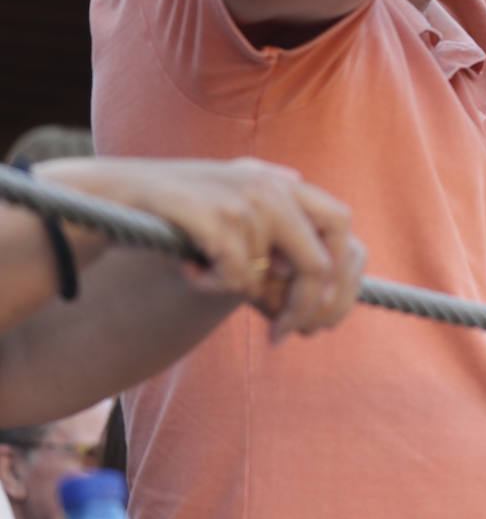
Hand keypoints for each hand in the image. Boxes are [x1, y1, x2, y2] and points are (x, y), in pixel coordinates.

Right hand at [38, 156, 364, 340]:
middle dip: (309, 305)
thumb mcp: (235, 213)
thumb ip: (280, 236)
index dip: (341, 276)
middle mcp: (271, 185)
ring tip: (200, 274)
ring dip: (234, 291)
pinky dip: (212, 286)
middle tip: (289, 334)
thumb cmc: (179, 218)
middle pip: (319, 260)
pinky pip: (234, 276)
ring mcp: (243, 198)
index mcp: (283, 183)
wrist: (111, 196)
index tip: (323, 318)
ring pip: (265, 277)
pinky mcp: (214, 214)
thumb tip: (325, 291)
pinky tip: (188, 272)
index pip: (341, 225)